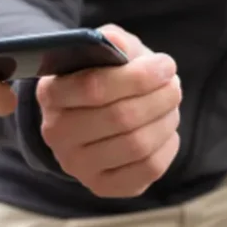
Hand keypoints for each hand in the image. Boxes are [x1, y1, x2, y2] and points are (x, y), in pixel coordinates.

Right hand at [36, 24, 181, 197]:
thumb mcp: (106, 50)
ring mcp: (77, 164)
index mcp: (51, 93)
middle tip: (175, 86)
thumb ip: (112, 41)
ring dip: (165, 120)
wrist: (97, 114)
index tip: (166, 65)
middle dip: (159, 98)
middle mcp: (57, 133)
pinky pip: (148, 169)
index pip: (94, 88)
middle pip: (121, 118)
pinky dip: (166, 146)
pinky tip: (165, 131)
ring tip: (171, 106)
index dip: (138, 76)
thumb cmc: (107, 76)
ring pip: (137, 144)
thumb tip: (116, 44)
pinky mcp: (102, 185)